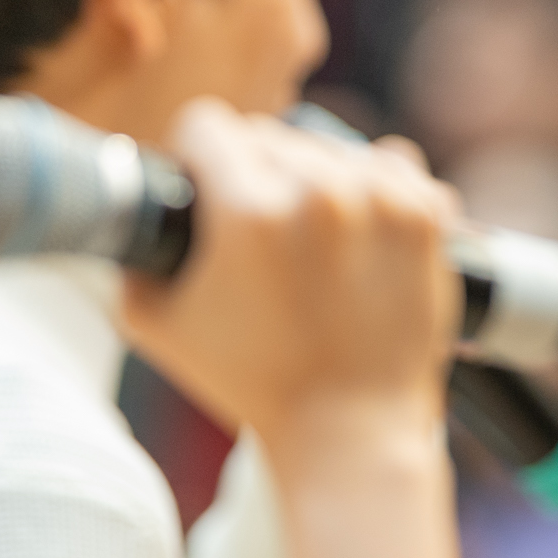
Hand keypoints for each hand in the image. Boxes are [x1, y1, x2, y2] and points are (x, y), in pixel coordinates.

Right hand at [118, 104, 456, 454]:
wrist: (352, 432)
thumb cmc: (253, 384)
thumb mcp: (157, 328)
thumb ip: (131, 265)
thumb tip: (135, 219)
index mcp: (249, 211)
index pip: (207, 125)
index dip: (192, 157)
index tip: (200, 186)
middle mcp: (319, 192)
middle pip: (266, 134)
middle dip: (251, 173)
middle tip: (253, 228)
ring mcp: (382, 199)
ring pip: (327, 146)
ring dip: (311, 176)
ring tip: (308, 233)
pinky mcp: (426, 216)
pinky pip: (391, 162)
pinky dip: (373, 185)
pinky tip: (358, 224)